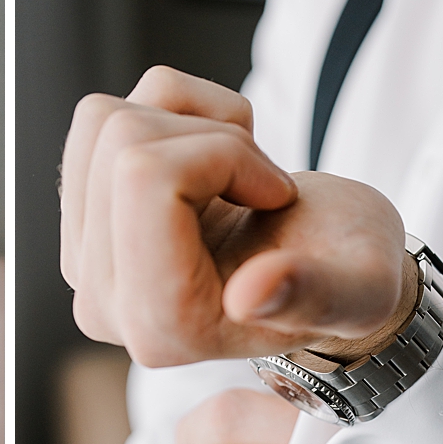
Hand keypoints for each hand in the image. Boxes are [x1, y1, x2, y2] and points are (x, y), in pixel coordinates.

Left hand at [60, 65, 416, 367]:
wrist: (320, 262)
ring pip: (105, 121)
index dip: (225, 155)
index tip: (273, 194)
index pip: (146, 176)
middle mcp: (105, 301)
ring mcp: (82, 258)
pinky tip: (209, 164)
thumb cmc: (343, 271)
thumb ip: (316, 296)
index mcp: (164, 326)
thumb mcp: (362, 287)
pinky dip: (169, 117)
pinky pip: (99, 117)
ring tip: (235, 176)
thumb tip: (248, 296)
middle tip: (259, 186)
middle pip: (123, 141)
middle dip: (210, 138)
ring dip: (190, 123)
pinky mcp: (80, 217)